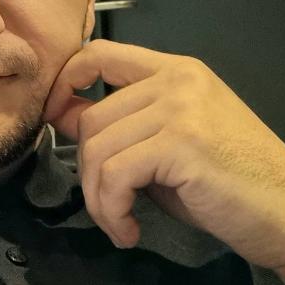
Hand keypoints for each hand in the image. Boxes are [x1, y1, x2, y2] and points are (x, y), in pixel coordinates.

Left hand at [43, 39, 284, 279]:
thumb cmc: (228, 184)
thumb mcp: (165, 146)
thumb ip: (122, 126)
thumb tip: (61, 115)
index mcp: (174, 71)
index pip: (99, 53)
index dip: (65, 82)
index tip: (55, 118)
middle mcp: (176, 80)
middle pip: (92, 119)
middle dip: (87, 173)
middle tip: (107, 207)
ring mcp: (180, 108)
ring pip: (97, 150)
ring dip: (98, 200)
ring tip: (119, 224)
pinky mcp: (181, 143)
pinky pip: (115, 176)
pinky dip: (112, 211)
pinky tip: (129, 232)